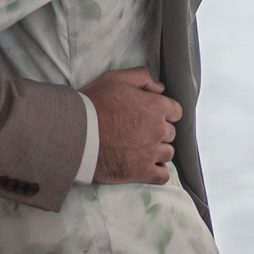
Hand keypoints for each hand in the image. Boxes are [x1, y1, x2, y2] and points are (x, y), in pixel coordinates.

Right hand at [82, 67, 180, 184]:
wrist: (77, 133)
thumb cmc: (94, 103)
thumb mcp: (115, 78)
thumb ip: (142, 77)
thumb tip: (160, 88)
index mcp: (155, 106)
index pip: (175, 111)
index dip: (164, 112)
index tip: (151, 115)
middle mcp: (158, 130)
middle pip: (170, 133)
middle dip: (158, 131)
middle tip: (140, 131)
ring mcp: (152, 153)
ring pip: (168, 153)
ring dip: (157, 151)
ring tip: (140, 149)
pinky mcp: (143, 172)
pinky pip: (163, 176)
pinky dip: (157, 171)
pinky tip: (146, 166)